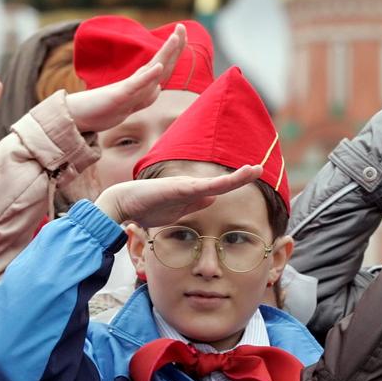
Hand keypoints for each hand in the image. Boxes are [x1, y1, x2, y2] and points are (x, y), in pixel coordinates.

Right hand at [65, 24, 185, 132]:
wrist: (84, 115)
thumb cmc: (108, 106)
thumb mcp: (133, 101)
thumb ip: (145, 93)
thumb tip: (157, 88)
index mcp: (144, 81)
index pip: (164, 63)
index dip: (176, 49)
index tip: (183, 30)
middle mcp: (139, 80)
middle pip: (161, 61)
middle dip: (175, 45)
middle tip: (181, 26)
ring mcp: (131, 87)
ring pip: (152, 69)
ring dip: (165, 54)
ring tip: (175, 38)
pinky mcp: (121, 95)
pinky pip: (137, 85)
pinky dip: (149, 76)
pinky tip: (158, 66)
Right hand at [94, 164, 261, 227]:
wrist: (122, 204)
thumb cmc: (146, 208)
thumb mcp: (177, 211)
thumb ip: (195, 204)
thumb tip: (212, 199)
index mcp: (192, 192)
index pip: (220, 188)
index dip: (236, 182)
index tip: (253, 174)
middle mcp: (191, 186)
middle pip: (223, 182)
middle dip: (242, 176)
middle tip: (259, 169)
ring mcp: (185, 186)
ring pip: (216, 183)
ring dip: (236, 178)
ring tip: (254, 170)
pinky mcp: (177, 190)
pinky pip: (201, 188)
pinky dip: (217, 185)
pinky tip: (229, 183)